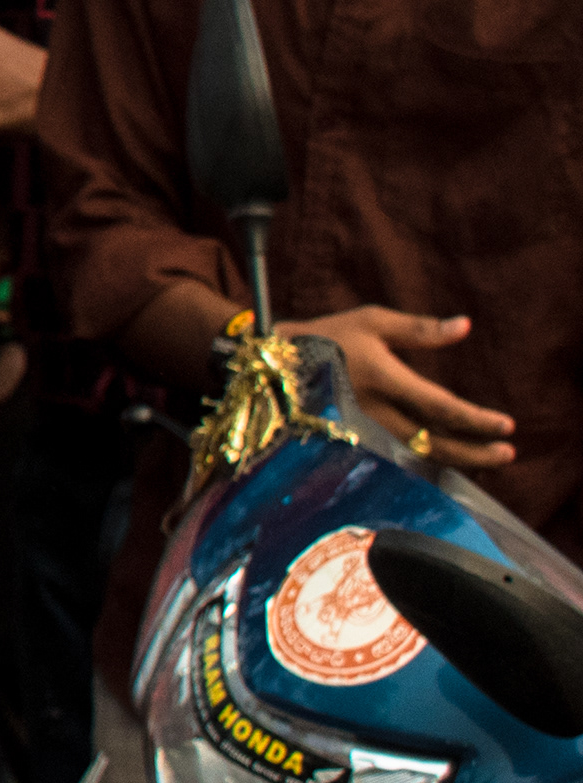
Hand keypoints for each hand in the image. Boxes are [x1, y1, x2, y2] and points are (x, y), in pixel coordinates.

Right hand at [299, 305, 512, 469]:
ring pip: (419, 455)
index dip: (475, 419)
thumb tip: (465, 326)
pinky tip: (451, 460)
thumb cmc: (328, 336)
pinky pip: (401, 456)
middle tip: (507, 452)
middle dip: (475, 452)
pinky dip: (431, 460)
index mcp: (383, 378)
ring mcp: (364, 430)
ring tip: (488, 460)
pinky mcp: (357, 439)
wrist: (275, 363)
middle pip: (434, 441)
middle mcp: (375, 411)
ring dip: (458, 461)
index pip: (439, 406)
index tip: (506, 424)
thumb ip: (419, 329)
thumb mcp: (372, 321)